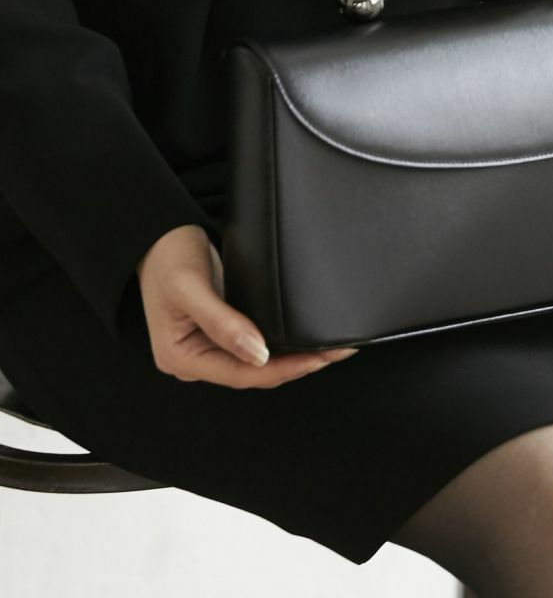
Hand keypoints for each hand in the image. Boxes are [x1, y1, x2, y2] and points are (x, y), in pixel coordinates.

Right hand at [136, 224, 357, 388]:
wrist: (158, 237)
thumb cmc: (167, 258)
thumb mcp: (191, 287)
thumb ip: (223, 322)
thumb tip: (259, 353)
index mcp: (181, 357)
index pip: (241, 374)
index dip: (283, 369)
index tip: (316, 358)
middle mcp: (195, 360)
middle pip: (254, 374)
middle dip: (296, 366)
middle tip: (335, 352)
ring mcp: (209, 348)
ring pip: (258, 365)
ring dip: (294, 359)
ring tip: (330, 349)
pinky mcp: (221, 334)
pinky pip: (257, 347)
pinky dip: (282, 346)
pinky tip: (306, 340)